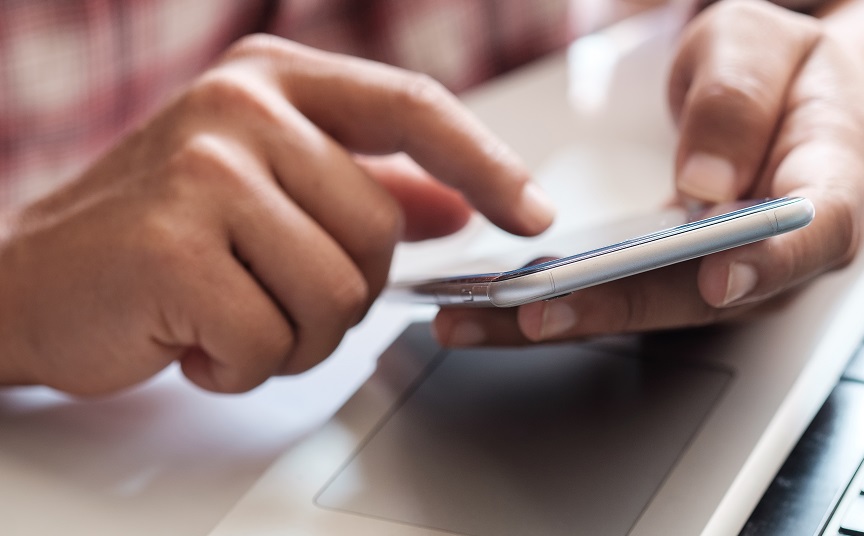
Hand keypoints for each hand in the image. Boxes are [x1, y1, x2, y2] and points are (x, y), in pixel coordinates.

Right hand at [0, 35, 553, 394]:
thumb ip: (368, 186)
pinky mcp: (174, 245)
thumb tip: (458, 203)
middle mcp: (240, 108)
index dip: (486, 163)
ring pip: (337, 294)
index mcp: (272, 81)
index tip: (531, 210)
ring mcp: (204, 170)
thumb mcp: (267, 188)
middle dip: (340, 291)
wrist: (29, 281)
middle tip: (268, 292)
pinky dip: (243, 364)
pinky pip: (274, 340)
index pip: (412, 109)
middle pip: (378, 231)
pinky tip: (192, 339)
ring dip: (293, 334)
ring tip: (228, 313)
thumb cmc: (160, 236)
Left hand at [432, 0, 863, 345]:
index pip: (817, 232)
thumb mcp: (764, 46)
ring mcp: (726, 279)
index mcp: (828, 183)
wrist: (796, 111)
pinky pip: (620, 298)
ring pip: (648, 312)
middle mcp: (779, 254)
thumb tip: (706, 181)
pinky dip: (556, 304)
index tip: (717, 277)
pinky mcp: (677, 282)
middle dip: (615, 307)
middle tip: (534, 310)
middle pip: (702, 296)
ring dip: (561, 318)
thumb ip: (738, 100)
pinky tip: (491, 306)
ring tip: (473, 319)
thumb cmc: (785, 77)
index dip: (770, 262)